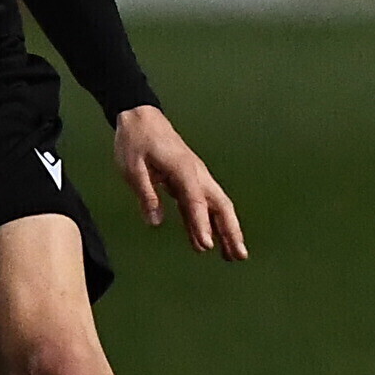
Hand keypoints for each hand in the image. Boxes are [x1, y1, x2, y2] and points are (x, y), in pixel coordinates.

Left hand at [112, 105, 246, 259]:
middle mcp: (196, 175)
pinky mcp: (187, 183)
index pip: (196, 202)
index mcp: (183, 170)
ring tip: (232, 257)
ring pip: (215, 208)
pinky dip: (205, 225)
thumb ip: (146, 194)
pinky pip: (200, 207)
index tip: (207, 247)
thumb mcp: (133, 168)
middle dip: (232, 231)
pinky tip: (205, 243)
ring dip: (225, 231)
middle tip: (240, 256)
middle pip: (220, 206)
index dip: (202, 225)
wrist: (141, 118)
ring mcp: (194, 179)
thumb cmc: (136, 141)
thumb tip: (156, 222)